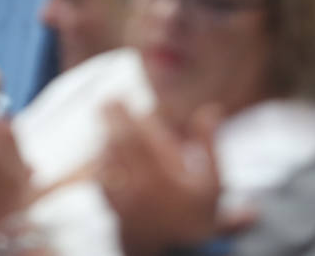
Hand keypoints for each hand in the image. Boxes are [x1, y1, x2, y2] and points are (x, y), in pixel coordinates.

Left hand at [98, 102, 223, 255]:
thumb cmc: (199, 216)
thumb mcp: (214, 183)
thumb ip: (209, 144)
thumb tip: (211, 109)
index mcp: (169, 176)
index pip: (142, 136)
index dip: (130, 115)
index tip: (123, 97)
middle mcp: (145, 187)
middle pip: (121, 143)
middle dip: (111, 118)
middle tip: (106, 100)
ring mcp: (127, 200)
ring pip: (109, 160)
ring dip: (104, 137)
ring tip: (104, 120)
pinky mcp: (116, 211)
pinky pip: (103, 180)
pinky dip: (101, 162)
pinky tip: (102, 151)